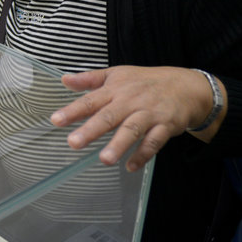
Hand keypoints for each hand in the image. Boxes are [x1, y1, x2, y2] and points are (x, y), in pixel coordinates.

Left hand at [51, 66, 221, 171]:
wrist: (186, 86)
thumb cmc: (145, 82)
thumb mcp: (117, 74)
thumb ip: (89, 79)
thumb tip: (64, 80)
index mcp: (115, 89)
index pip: (90, 100)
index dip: (73, 110)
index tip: (56, 120)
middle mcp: (130, 101)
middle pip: (109, 116)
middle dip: (91, 130)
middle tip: (73, 143)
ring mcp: (148, 114)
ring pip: (132, 130)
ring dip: (118, 145)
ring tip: (104, 160)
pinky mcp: (165, 126)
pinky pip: (154, 142)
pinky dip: (143, 155)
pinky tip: (131, 167)